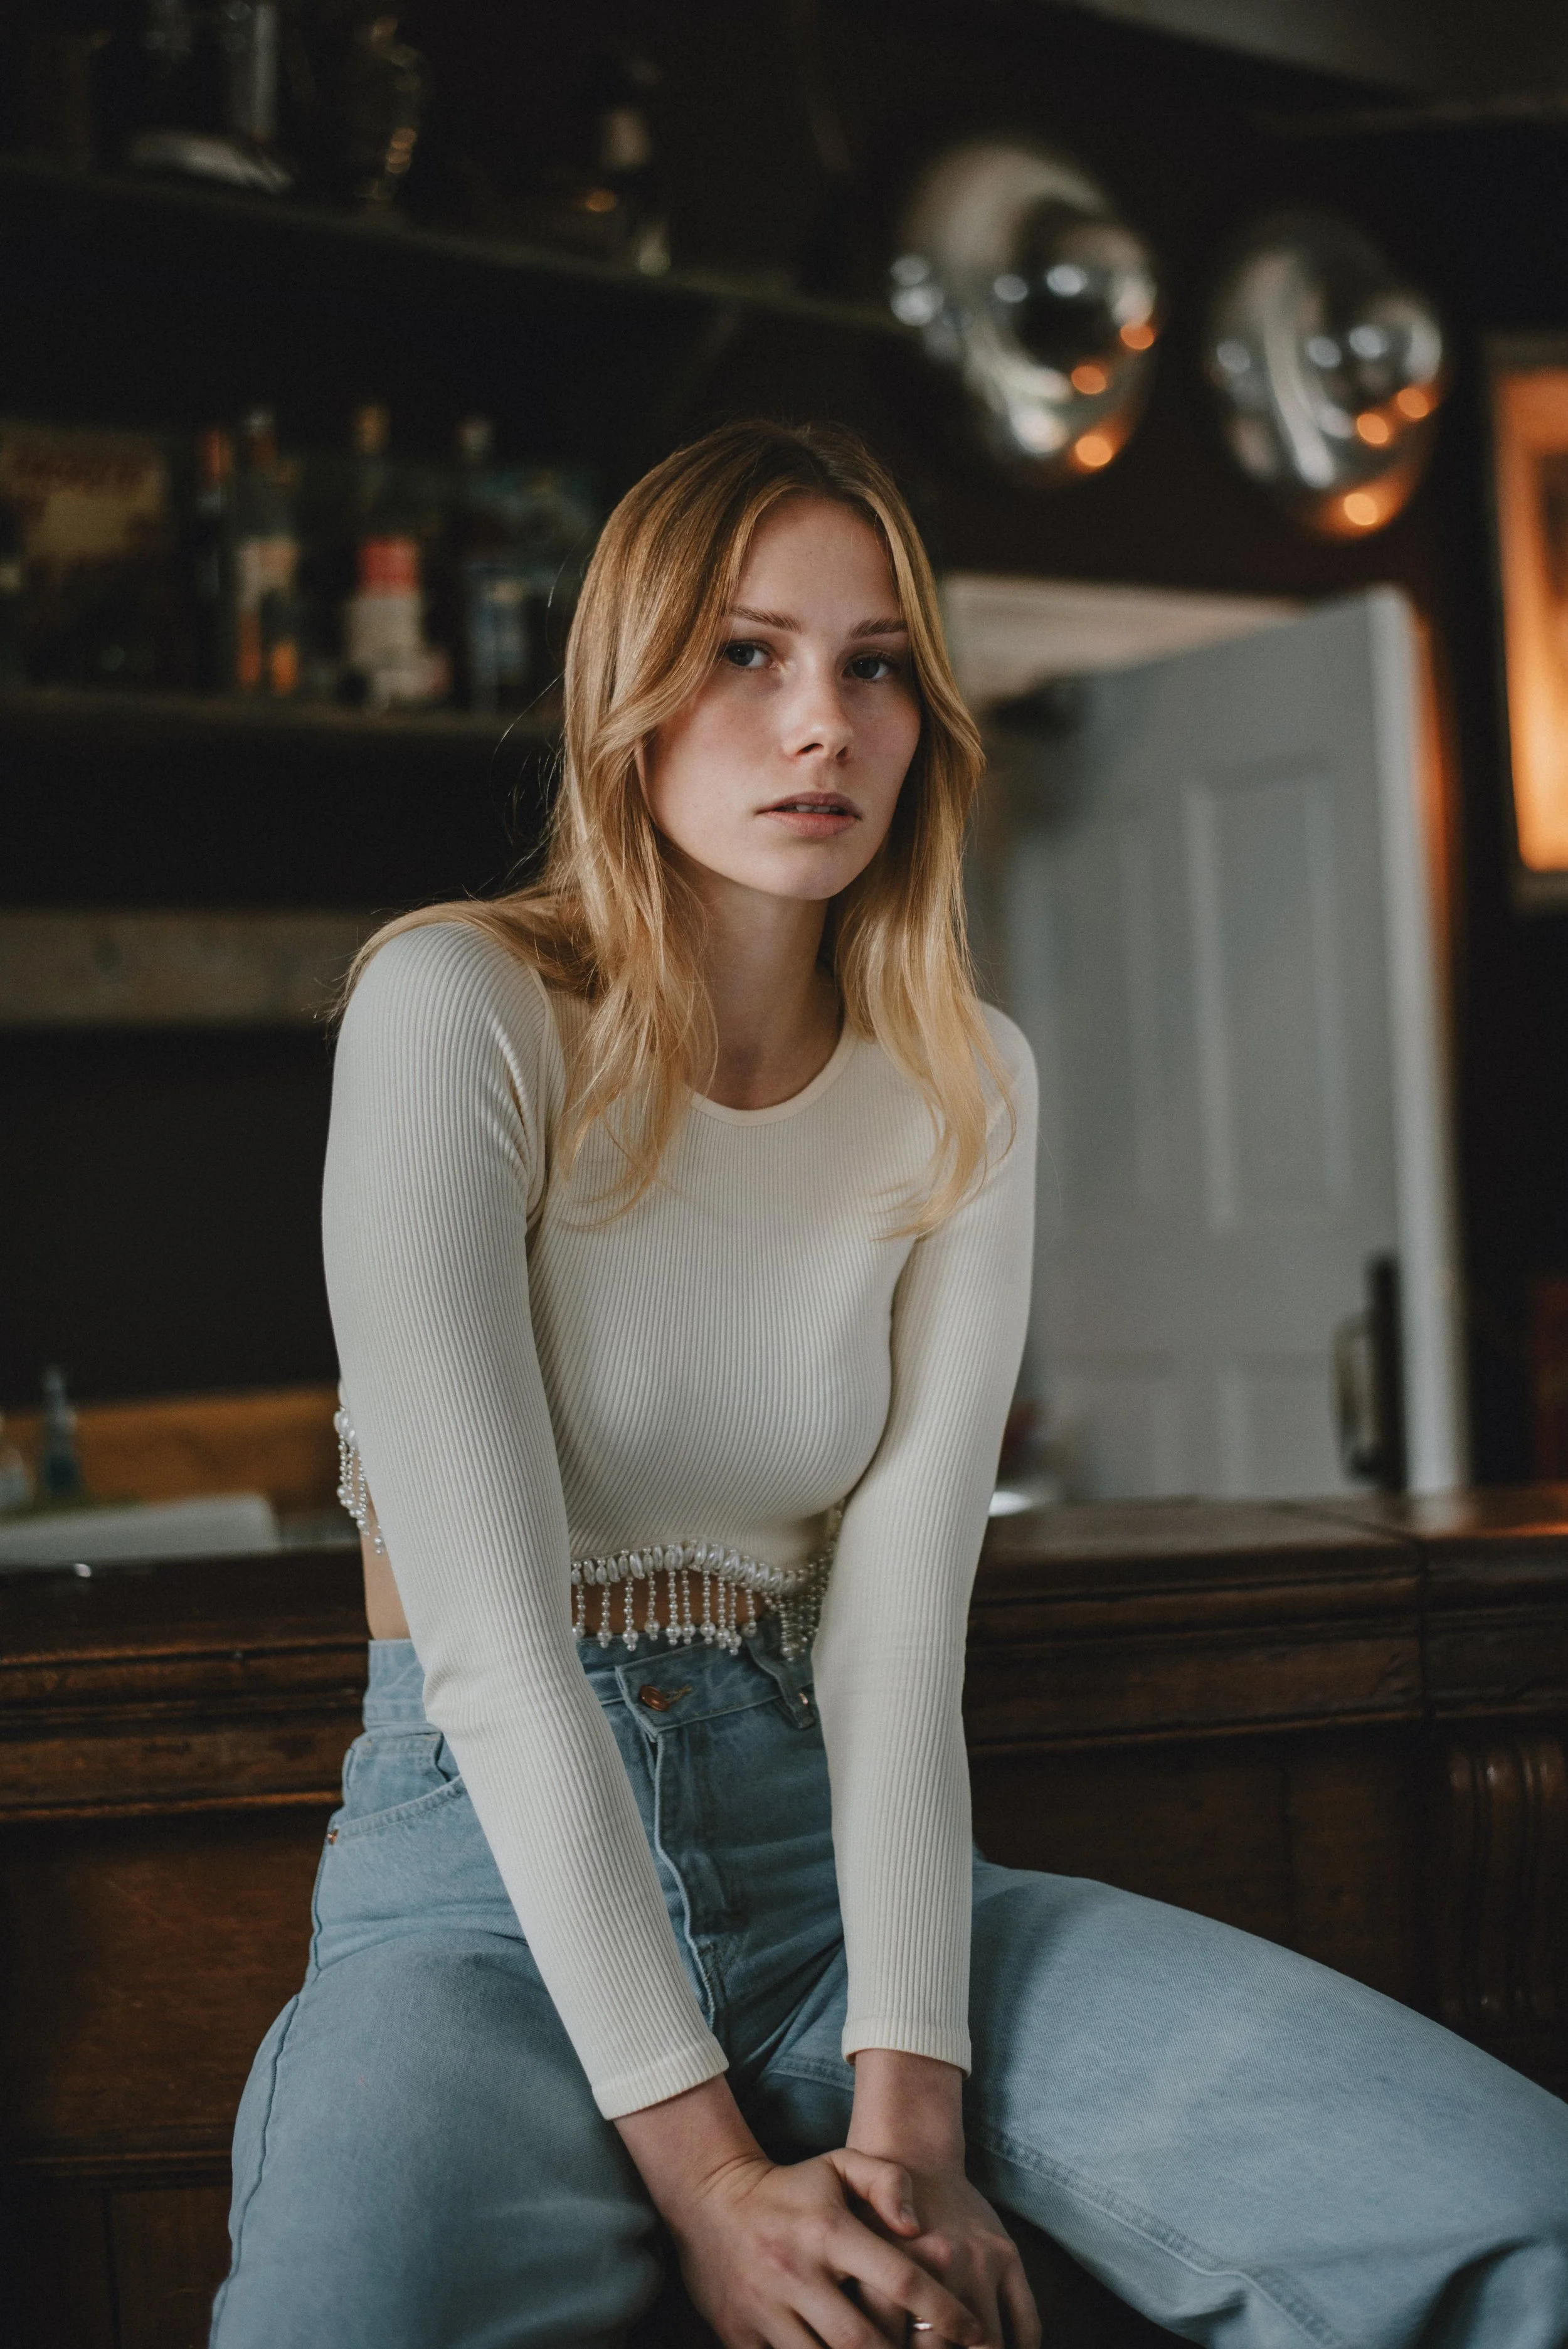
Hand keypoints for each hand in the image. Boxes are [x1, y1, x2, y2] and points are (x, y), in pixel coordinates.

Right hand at [615, 2076, 981, 2348]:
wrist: (710, 2201)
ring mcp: (767, 2310)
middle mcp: (798, 2273)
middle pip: (865, 2341)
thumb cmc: (792, 2187)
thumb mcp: (840, 2165)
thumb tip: (917, 2226)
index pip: (899, 2280)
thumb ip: (888, 2181)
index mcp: (829, 2231)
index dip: (944, 2313)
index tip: (976, 2334)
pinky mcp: (743, 2336)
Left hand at [855, 2163, 1039, 2348]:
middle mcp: (940, 2263)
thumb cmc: (872, 2217)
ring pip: (988, 2344)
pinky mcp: (1006, 2255)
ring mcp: (978, 2260)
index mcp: (892, 2268)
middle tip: (931, 2345)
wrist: (910, 2158)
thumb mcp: (852, 2255)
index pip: (893, 2345)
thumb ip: (866, 2310)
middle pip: (940, 2347)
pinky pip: (1027, 2323)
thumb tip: (876, 2345)